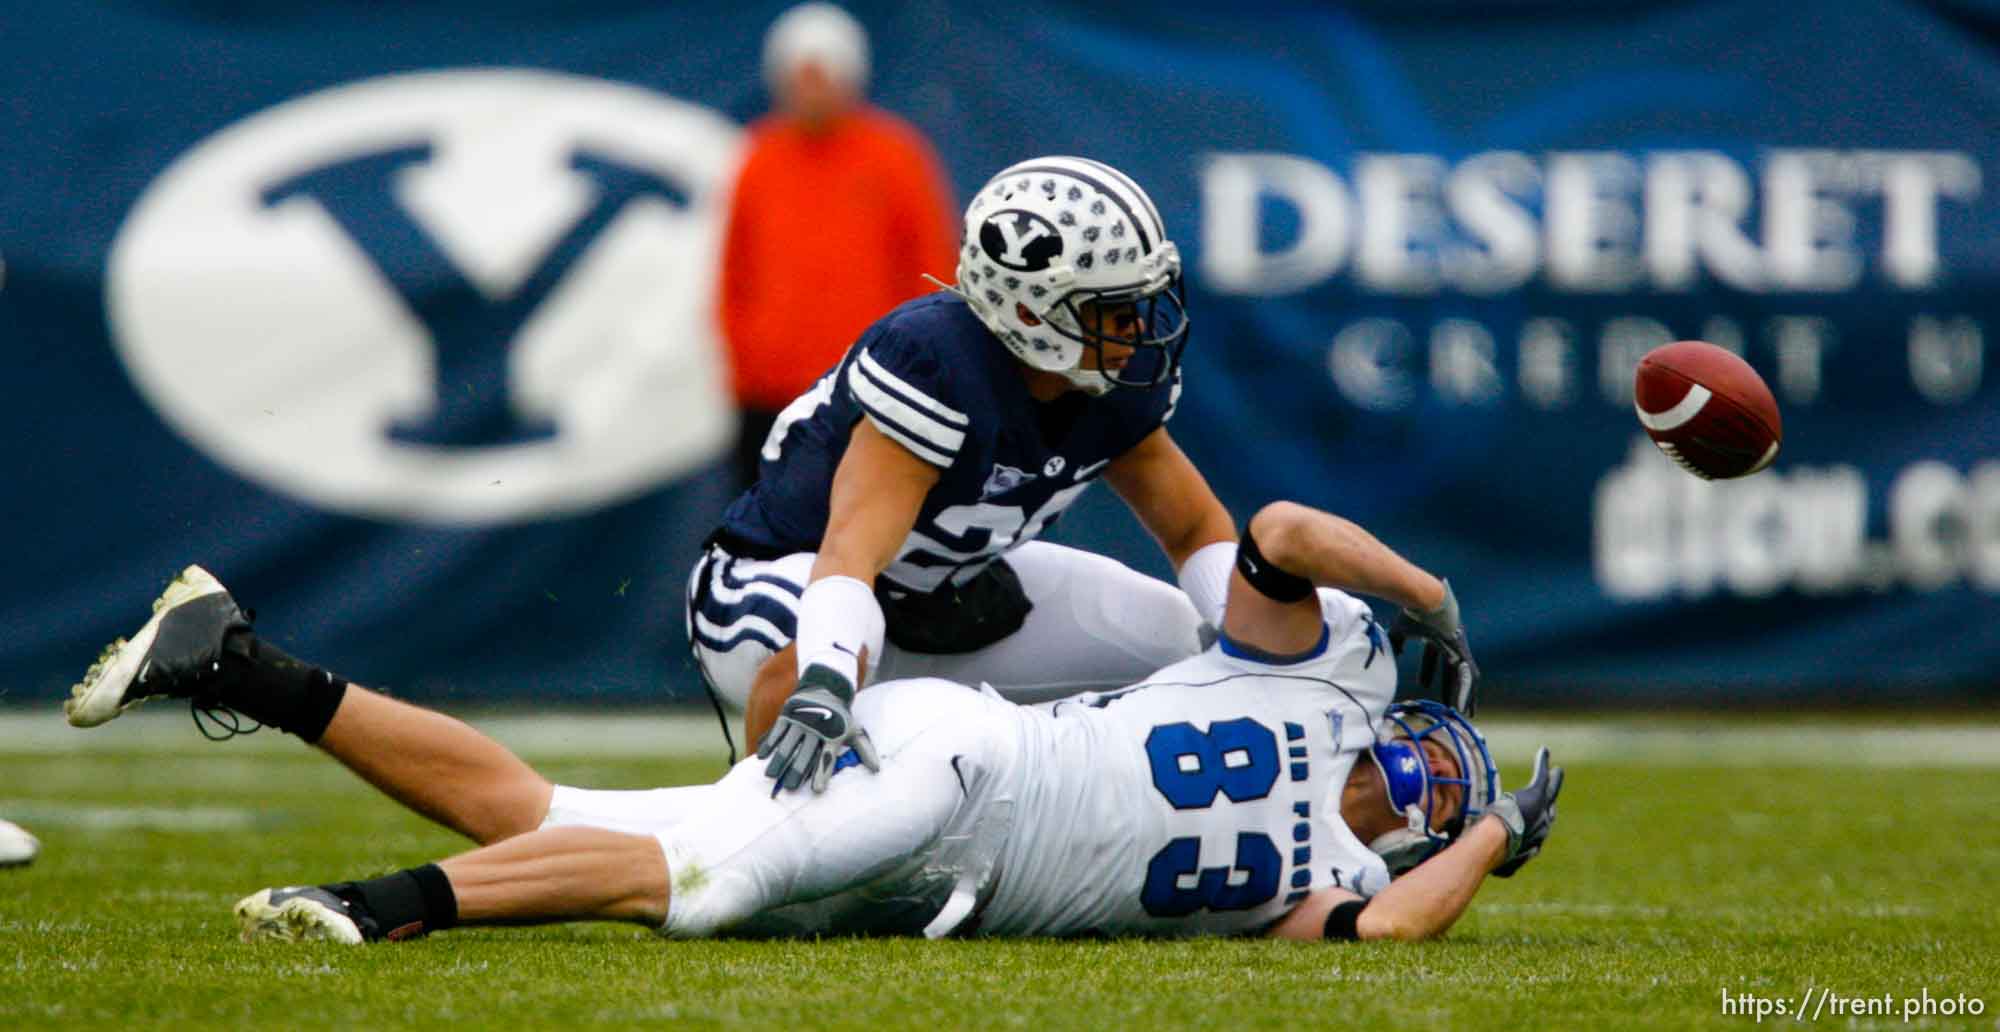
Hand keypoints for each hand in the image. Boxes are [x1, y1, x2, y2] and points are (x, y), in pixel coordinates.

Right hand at [755, 664, 880, 792]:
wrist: (827, 686)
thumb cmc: (840, 716)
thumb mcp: (854, 730)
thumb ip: (864, 750)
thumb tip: (876, 770)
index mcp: (832, 735)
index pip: (827, 758)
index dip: (822, 774)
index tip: (817, 790)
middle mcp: (816, 729)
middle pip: (805, 754)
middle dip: (797, 771)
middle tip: (790, 788)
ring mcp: (801, 721)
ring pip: (789, 744)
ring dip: (780, 760)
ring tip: (771, 776)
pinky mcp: (788, 714)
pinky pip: (777, 731)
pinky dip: (769, 743)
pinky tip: (762, 756)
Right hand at [1388, 578, 1478, 714]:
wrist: (1424, 598)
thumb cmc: (1412, 611)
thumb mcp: (1400, 630)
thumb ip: (1396, 642)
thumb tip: (1392, 653)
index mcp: (1435, 636)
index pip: (1433, 658)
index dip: (1428, 672)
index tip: (1424, 685)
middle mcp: (1450, 642)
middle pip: (1452, 670)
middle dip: (1450, 688)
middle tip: (1449, 706)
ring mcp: (1459, 646)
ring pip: (1465, 676)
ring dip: (1463, 695)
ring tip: (1461, 713)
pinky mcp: (1463, 650)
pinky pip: (1468, 676)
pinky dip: (1466, 692)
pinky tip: (1463, 706)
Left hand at [1485, 747, 1563, 876]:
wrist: (1497, 842)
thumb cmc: (1493, 854)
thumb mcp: (1500, 864)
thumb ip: (1501, 866)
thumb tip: (1494, 873)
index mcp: (1532, 841)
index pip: (1537, 832)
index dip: (1538, 826)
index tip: (1537, 823)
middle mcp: (1542, 826)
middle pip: (1550, 812)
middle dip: (1551, 804)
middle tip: (1553, 800)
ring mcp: (1541, 809)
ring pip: (1550, 792)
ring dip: (1553, 781)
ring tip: (1557, 771)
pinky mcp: (1537, 795)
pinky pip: (1542, 776)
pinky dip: (1543, 763)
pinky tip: (1544, 751)